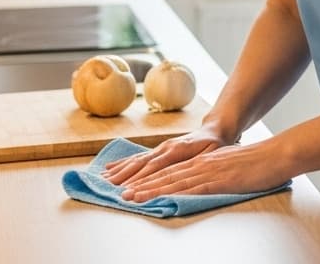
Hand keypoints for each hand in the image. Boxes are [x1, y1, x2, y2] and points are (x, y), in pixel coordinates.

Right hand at [101, 125, 229, 187]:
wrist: (215, 130)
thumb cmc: (216, 144)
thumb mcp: (213, 153)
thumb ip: (198, 161)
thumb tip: (185, 171)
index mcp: (178, 149)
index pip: (156, 167)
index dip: (141, 179)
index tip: (128, 189)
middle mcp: (165, 147)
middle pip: (141, 164)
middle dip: (124, 177)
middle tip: (109, 189)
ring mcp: (160, 147)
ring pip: (136, 160)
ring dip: (119, 171)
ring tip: (103, 180)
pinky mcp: (157, 149)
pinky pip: (136, 157)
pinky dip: (122, 163)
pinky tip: (109, 169)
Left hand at [115, 141, 293, 201]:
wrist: (277, 154)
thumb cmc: (259, 162)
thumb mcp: (231, 165)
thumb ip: (216, 172)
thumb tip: (206, 181)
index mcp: (204, 161)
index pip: (172, 171)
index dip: (150, 179)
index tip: (132, 186)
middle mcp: (202, 164)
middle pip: (166, 175)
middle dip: (142, 185)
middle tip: (121, 194)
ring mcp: (209, 171)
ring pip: (173, 181)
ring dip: (151, 190)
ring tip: (132, 198)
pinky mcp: (218, 180)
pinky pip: (192, 188)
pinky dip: (173, 194)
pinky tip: (162, 199)